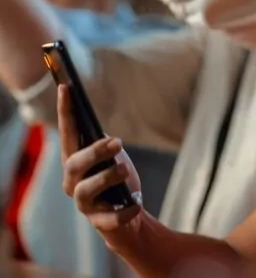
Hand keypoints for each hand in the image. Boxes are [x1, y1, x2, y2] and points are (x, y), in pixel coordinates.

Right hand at [58, 84, 143, 252]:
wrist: (129, 216)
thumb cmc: (117, 179)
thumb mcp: (112, 155)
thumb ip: (103, 141)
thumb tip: (102, 128)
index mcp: (76, 160)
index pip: (67, 132)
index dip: (65, 110)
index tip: (66, 86)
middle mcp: (73, 181)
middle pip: (73, 163)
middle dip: (94, 151)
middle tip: (118, 142)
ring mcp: (84, 204)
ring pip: (85, 190)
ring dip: (107, 177)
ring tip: (125, 169)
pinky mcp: (99, 222)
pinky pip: (109, 218)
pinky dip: (125, 209)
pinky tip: (135, 202)